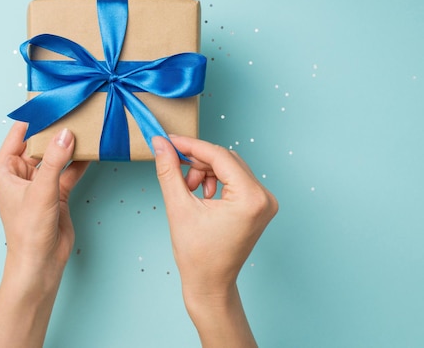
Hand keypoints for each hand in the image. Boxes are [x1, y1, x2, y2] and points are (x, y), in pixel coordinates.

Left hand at [0, 121, 87, 270]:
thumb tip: (66, 133)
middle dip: (56, 129)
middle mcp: (21, 173)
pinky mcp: (57, 192)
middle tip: (74, 110)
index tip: (53, 100)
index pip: (19, 134)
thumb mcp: (41, 191)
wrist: (40, 263)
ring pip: (56, 156)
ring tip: (86, 125)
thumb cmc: (28, 231)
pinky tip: (92, 149)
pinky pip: (68, 170)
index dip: (35, 117)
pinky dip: (79, 161)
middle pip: (40, 142)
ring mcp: (40, 182)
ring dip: (69, 145)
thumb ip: (55, 160)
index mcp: (5, 169)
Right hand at [153, 135, 277, 347]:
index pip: (219, 156)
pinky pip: (234, 180)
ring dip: (204, 172)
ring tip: (188, 191)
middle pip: (226, 160)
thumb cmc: (197, 255)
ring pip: (229, 168)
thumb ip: (169, 171)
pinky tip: (200, 196)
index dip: (191, 146)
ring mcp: (264, 202)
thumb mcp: (178, 207)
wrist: (210, 284)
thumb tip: (160, 145)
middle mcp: (264, 198)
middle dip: (197, 162)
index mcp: (250, 198)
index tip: (169, 140)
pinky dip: (214, 181)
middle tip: (174, 168)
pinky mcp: (258, 206)